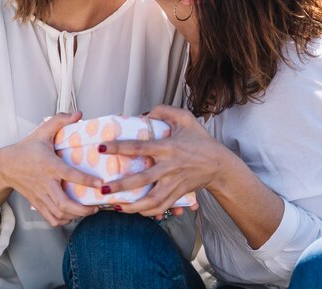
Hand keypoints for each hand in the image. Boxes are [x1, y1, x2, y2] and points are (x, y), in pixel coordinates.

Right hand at [0, 112, 101, 226]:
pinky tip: (72, 215)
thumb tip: (78, 114)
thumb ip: (60, 120)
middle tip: (97, 206)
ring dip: (75, 216)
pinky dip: (63, 220)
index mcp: (49, 165)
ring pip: (59, 214)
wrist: (5, 166)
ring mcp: (41, 195)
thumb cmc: (26, 148)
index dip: (86, 180)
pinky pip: (51, 218)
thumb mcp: (42, 131)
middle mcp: (45, 183)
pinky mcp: (37, 203)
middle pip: (64, 203)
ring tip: (88, 211)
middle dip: (83, 209)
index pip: (69, 175)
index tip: (100, 184)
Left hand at [100, 105, 229, 217]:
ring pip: (151, 200)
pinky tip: (134, 211)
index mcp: (167, 148)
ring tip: (116, 207)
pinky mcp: (178, 193)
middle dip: (120, 186)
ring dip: (133, 206)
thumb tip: (143, 115)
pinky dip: (148, 212)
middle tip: (103, 189)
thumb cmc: (201, 140)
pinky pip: (161, 206)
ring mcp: (173, 183)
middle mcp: (169, 167)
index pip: (138, 147)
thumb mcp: (185, 118)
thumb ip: (164, 111)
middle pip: (141, 179)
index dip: (118, 147)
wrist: (220, 165)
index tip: (100, 147)